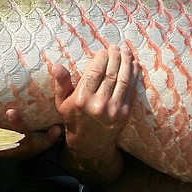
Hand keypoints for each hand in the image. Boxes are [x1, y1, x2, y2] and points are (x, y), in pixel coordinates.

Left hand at [0, 108, 61, 159]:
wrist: (25, 155)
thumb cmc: (36, 142)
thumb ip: (52, 135)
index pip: (21, 132)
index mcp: (26, 143)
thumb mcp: (47, 141)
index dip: (16, 123)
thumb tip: (58, 128)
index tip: (11, 111)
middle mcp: (12, 146)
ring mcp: (1, 148)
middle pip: (2, 137)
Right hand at [53, 45, 138, 184]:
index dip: (102, 57)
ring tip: (127, 51)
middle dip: (116, 56)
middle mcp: (99, 104)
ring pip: (124, 79)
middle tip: (116, 47)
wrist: (89, 144)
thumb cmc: (74, 119)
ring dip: (127, 62)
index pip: (95, 71)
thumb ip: (61, 83)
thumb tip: (56, 65)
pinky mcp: (125, 113)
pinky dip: (135, 75)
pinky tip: (135, 65)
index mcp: (82, 99)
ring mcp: (114, 110)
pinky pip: (131, 90)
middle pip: (111, 73)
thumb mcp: (62, 102)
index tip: (104, 50)